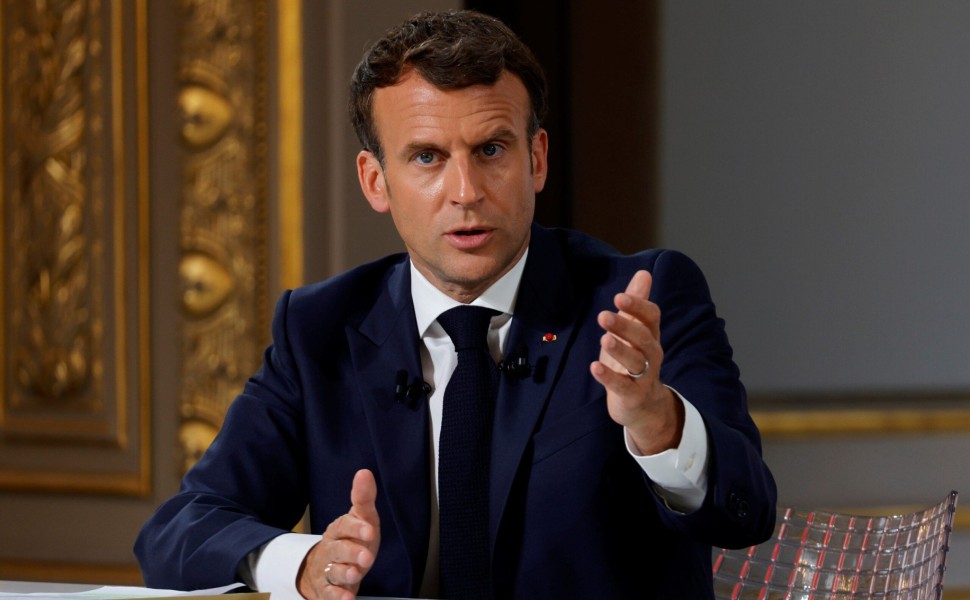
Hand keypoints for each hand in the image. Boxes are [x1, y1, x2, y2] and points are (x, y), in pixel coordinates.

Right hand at [298, 469, 380, 599]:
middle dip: (352, 553)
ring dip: (345, 573)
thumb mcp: (361, 519)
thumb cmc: (350, 540)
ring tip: (356, 574)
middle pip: (338, 550)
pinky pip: (329, 594)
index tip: (370, 531)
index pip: (344, 526)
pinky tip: (346, 599)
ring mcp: (327, 569)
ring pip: (333, 571)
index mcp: (339, 529)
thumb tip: (364, 472)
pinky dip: (337, 597)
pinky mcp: (326, 589)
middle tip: (367, 557)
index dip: (356, 528)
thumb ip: (364, 499)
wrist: (326, 567)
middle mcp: (330, 549)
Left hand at [590, 270, 683, 454]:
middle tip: (604, 315)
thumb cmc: (635, 361)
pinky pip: (622, 386)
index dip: (638, 306)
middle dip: (625, 325)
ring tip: (604, 338)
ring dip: (620, 349)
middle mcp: (651, 354)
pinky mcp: (632, 395)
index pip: (651, 317)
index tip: (620, 296)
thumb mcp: (634, 331)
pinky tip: (595, 367)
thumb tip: (644, 273)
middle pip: (643, 337)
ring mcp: (643, 376)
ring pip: (636, 361)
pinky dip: (609, 377)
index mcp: (650, 335)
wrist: (644, 405)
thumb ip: (637, 304)